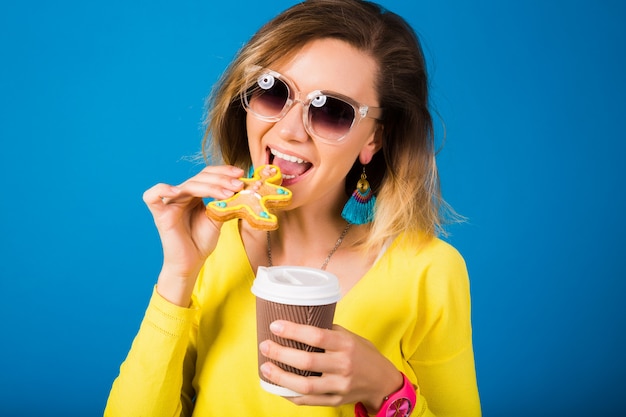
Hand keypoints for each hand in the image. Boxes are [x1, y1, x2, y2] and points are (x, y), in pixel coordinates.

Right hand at [142, 165, 243, 305]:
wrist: (191, 262)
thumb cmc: (202, 241)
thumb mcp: (218, 218)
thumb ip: (225, 202)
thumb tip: (242, 187)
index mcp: (194, 194)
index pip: (207, 174)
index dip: (223, 171)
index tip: (241, 174)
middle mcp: (182, 195)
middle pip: (200, 177)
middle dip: (222, 180)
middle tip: (239, 185)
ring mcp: (170, 203)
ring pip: (188, 185)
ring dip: (211, 186)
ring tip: (228, 193)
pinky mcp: (160, 214)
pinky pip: (152, 197)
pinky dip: (162, 190)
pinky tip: (177, 191)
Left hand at [258, 321, 403, 412]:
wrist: (382, 382)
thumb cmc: (362, 354)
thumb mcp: (350, 336)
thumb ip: (327, 331)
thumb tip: (298, 323)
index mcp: (346, 345)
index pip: (317, 336)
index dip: (293, 330)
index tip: (275, 326)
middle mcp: (344, 366)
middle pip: (307, 361)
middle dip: (280, 353)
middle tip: (265, 346)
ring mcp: (339, 386)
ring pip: (305, 385)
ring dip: (280, 377)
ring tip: (265, 368)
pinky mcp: (335, 400)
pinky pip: (308, 400)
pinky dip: (290, 394)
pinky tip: (278, 386)